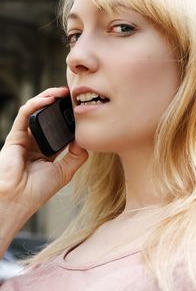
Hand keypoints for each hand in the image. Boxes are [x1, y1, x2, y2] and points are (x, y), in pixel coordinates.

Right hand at [0, 87, 87, 221]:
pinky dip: (36, 104)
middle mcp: (35, 142)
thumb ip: (76, 155)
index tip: (81, 107)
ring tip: (62, 92)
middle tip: (72, 94)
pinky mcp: (14, 135)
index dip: (68, 116)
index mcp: (46, 150)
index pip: (58, 127)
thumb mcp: (65, 171)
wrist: (18, 200)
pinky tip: (49, 99)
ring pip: (35, 110)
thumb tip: (84, 139)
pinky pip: (25, 114)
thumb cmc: (38, 191)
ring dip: (48, 97)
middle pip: (47, 116)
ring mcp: (24, 137)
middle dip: (59, 102)